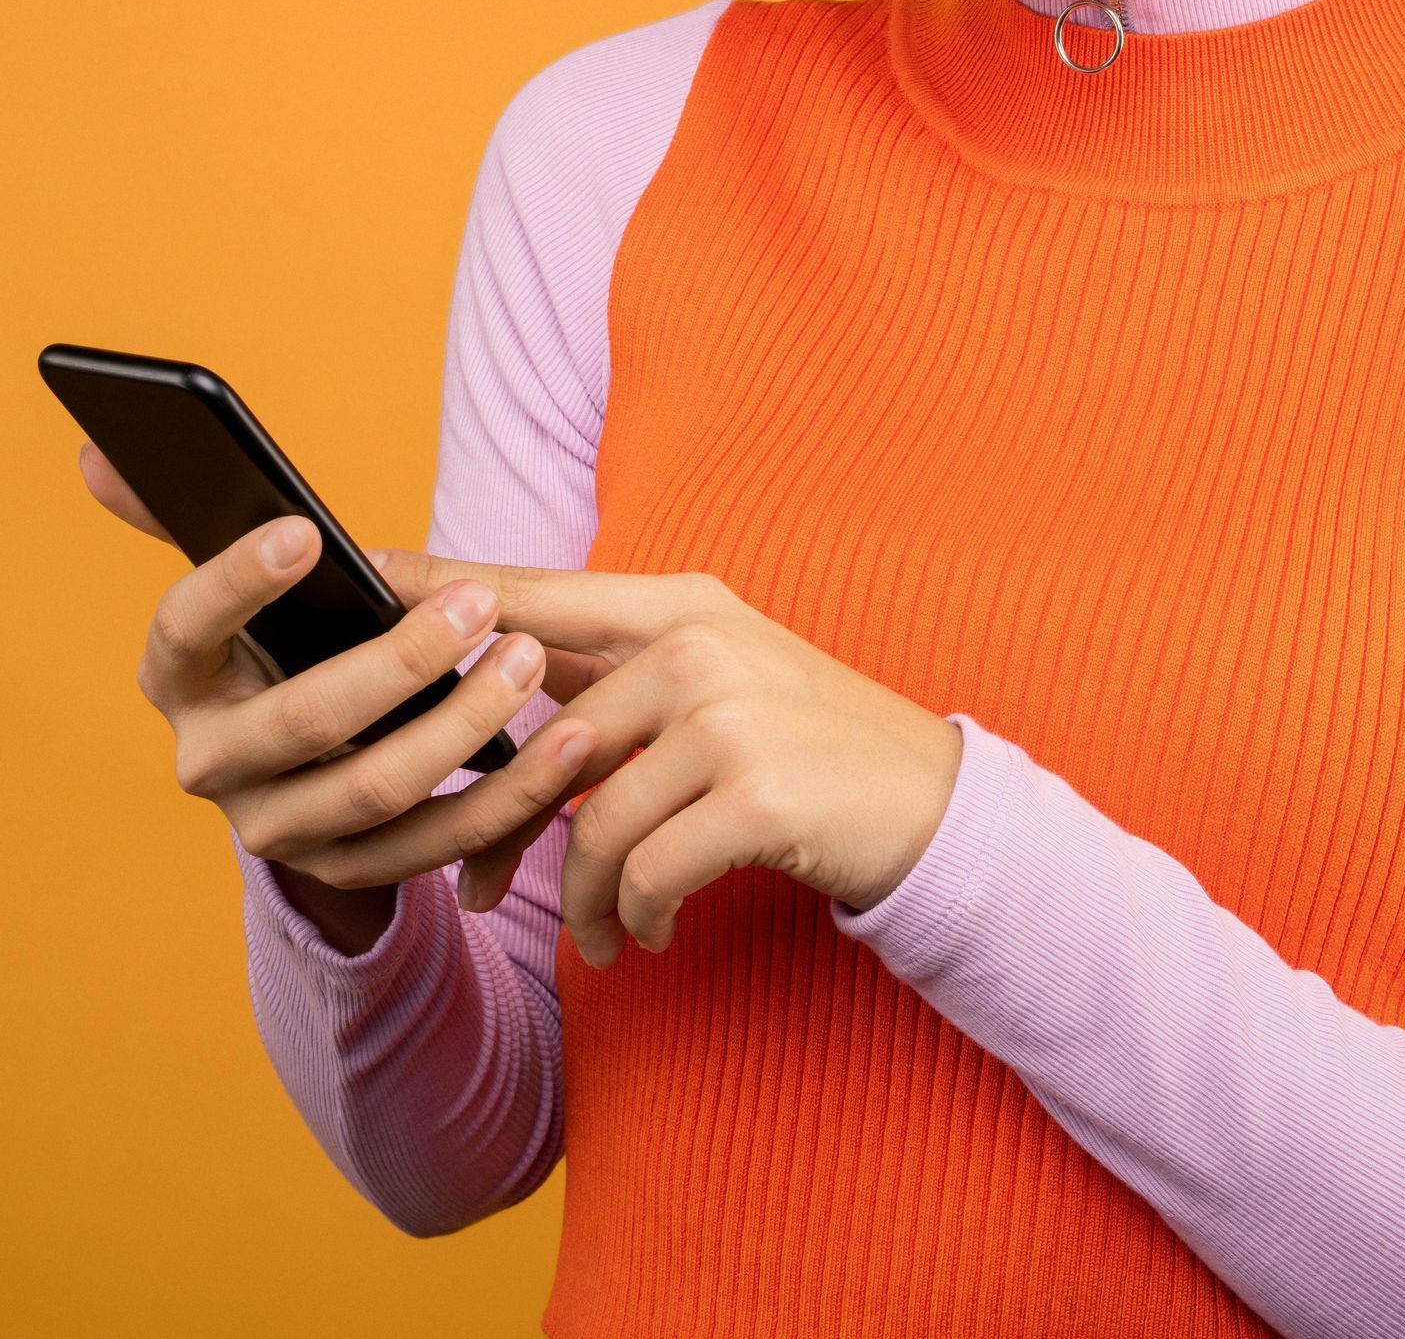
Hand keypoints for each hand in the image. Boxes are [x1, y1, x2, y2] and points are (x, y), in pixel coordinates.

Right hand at [78, 443, 597, 943]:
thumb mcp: (248, 585)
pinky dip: (510, 798)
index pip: (186, 626)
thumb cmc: (286, 636)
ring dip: (468, 728)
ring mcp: (277, 827)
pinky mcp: (349, 871)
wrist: (304, 757)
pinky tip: (568, 742)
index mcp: (177, 676)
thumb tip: (105, 449)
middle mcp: (212, 763)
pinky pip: (437, 844)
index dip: (236, 581)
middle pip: (306, 720)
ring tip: (532, 661)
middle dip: (400, 662)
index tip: (305, 530)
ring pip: (378, 791)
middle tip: (478, 605)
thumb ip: (191, 514)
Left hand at [373, 550, 964, 963]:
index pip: (536, 595)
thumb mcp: (715, 689)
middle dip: (502, 829)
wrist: (931, 806)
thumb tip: (486, 711)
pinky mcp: (755, 791)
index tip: (362, 580)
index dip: (443, 590)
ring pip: (590, 823)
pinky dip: (637, 919)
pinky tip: (655, 933)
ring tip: (605, 936)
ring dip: (581, 902)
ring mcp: (730, 713)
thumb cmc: (803, 753)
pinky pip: (643, 873)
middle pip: (544, 737)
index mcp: (680, 604)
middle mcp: (698, 643)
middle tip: (483, 895)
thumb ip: (612, 685)